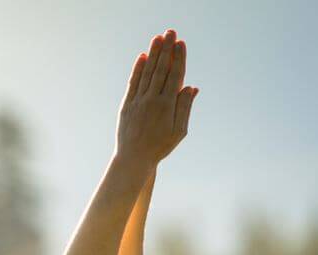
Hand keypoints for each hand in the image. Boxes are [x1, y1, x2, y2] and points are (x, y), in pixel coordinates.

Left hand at [115, 29, 197, 167]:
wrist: (133, 160)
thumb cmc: (159, 147)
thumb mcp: (179, 131)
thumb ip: (185, 108)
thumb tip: (191, 86)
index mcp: (167, 106)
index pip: (175, 76)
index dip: (178, 58)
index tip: (181, 43)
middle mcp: (152, 100)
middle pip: (161, 69)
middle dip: (166, 49)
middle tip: (170, 32)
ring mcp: (138, 101)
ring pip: (147, 73)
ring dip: (153, 54)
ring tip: (158, 38)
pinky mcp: (127, 105)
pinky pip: (133, 83)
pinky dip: (138, 69)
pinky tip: (142, 57)